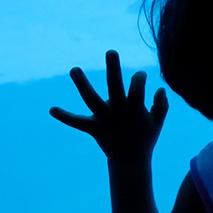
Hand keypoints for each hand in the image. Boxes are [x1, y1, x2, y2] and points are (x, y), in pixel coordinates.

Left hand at [50, 50, 168, 160]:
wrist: (130, 161)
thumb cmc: (145, 137)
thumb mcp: (158, 122)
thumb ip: (161, 105)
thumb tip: (160, 88)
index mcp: (135, 111)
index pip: (137, 90)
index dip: (139, 78)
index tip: (140, 74)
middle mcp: (118, 113)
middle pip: (115, 87)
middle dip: (113, 68)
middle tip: (111, 51)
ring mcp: (104, 120)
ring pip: (91, 99)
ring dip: (82, 84)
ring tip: (74, 68)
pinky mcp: (93, 128)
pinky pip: (77, 122)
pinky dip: (64, 116)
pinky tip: (51, 109)